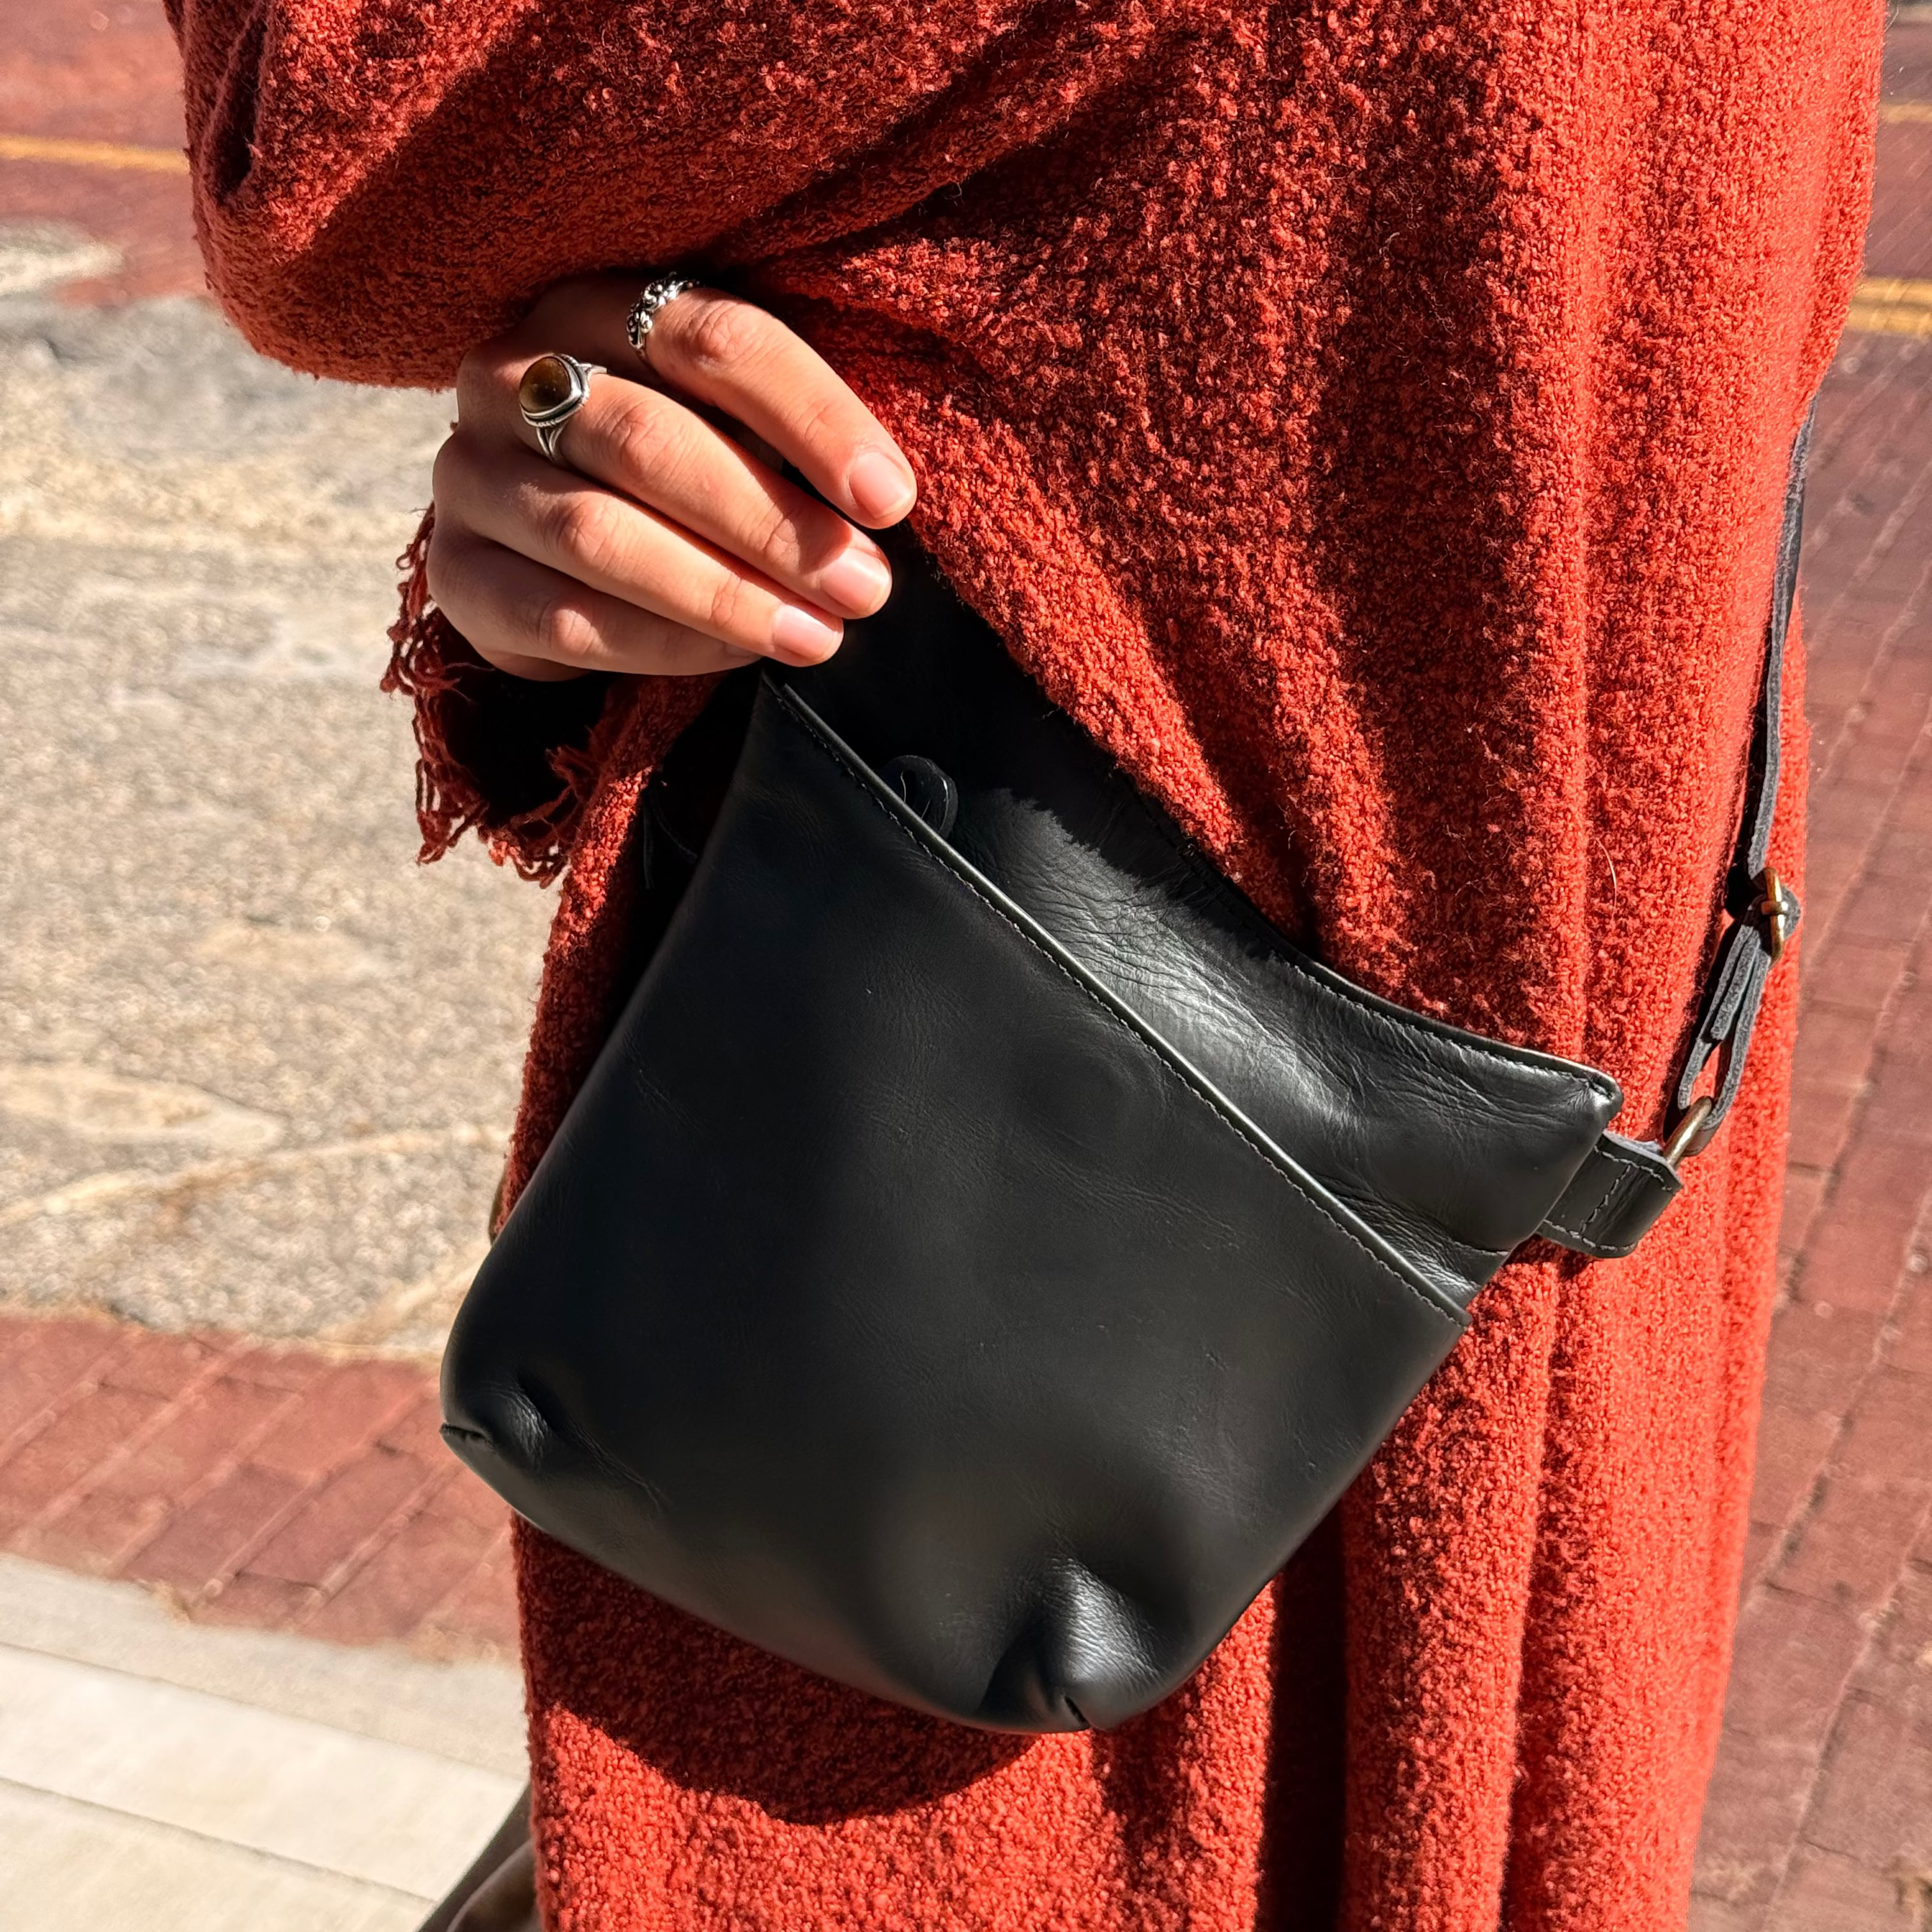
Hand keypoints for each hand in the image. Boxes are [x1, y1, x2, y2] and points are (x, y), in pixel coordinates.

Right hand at [427, 276, 917, 681]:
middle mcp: (510, 374)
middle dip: (772, 523)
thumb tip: (886, 498)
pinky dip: (659, 645)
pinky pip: (560, 619)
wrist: (546, 544)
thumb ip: (785, 427)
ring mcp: (470, 476)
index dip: (811, 419)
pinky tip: (734, 659)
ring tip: (818, 636)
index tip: (891, 500)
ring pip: (600, 536)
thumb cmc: (676, 464)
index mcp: (593, 304)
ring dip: (723, 595)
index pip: (711, 338)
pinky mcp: (456, 575)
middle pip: (650, 441)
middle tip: (865, 587)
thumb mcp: (726, 415)